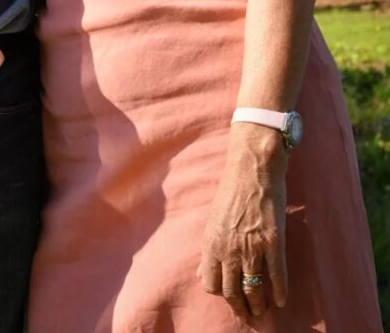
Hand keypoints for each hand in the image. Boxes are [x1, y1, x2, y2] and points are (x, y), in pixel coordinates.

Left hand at [197, 123, 288, 318]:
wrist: (253, 169)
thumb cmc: (232, 190)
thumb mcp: (214, 219)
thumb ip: (212, 247)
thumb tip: (205, 272)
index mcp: (211, 243)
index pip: (211, 283)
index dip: (221, 294)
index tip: (229, 298)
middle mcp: (229, 249)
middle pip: (232, 292)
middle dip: (240, 308)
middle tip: (248, 316)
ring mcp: (252, 247)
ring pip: (254, 288)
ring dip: (259, 305)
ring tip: (263, 311)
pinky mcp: (273, 242)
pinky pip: (277, 275)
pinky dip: (279, 291)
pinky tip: (281, 300)